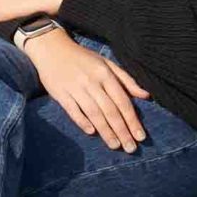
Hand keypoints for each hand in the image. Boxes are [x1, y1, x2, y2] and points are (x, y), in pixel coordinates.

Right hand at [25, 31, 149, 151]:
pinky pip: (73, 110)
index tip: (140, 137)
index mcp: (105, 74)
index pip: (122, 101)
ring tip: (115, 146)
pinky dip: (82, 122)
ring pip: (94, 113)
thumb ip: (126, 79)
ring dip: (105, 131)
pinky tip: (91, 133)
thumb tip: (146, 96)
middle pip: (110, 110)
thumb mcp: (107, 63)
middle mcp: (92, 82)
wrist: (51, 47)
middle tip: (130, 148)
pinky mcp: (60, 93)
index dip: (132, 120)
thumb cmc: (82, 57)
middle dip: (122, 131)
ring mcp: (75, 88)